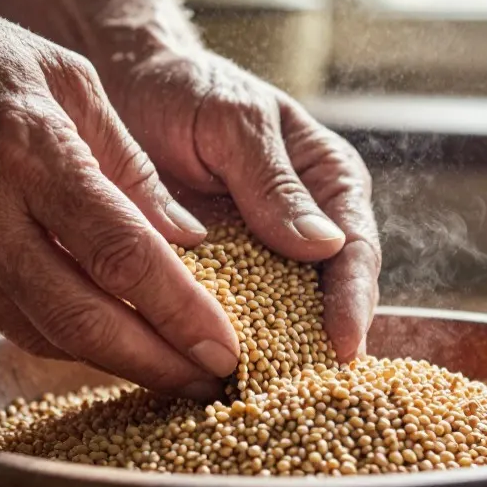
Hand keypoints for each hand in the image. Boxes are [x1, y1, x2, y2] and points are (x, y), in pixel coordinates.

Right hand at [0, 0, 240, 394]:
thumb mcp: (63, 77)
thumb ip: (127, 162)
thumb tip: (185, 237)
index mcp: (26, 147)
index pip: (120, 252)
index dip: (178, 312)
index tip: (224, 348)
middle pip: (80, 317)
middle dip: (155, 361)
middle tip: (209, 379)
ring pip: (40, 331)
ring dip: (109, 358)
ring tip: (167, 364)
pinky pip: (0, 315)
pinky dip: (56, 330)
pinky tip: (98, 331)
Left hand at [102, 47, 380, 360]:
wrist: (130, 88)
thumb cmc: (188, 90)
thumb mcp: (233, 121)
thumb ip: (273, 180)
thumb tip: (326, 245)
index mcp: (331, 182)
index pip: (356, 248)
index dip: (353, 300)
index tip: (342, 344)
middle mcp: (309, 227)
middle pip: (331, 297)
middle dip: (322, 344)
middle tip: (306, 391)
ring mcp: (267, 257)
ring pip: (286, 318)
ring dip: (278, 356)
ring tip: (264, 399)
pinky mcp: (225, 278)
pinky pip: (236, 319)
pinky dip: (230, 345)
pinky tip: (214, 377)